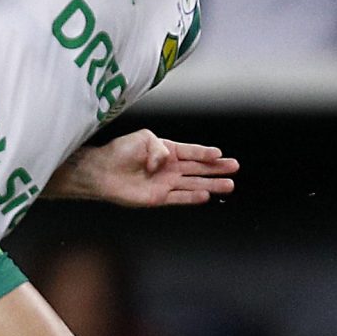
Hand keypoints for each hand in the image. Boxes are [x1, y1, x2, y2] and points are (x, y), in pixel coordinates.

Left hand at [63, 130, 239, 207]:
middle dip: (216, 168)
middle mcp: (169, 167)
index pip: (192, 151)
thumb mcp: (143, 138)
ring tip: (229, 184)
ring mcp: (165, 183)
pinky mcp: (159, 198)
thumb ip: (159, 148)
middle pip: (198, 168)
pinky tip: (206, 195)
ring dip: (211, 184)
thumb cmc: (120, 151)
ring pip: (194, 184)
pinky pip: (180, 198)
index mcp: (167, 150)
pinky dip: (192, 197)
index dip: (205, 153)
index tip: (220, 154)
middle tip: (234, 167)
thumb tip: (165, 162)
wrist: (102, 171)